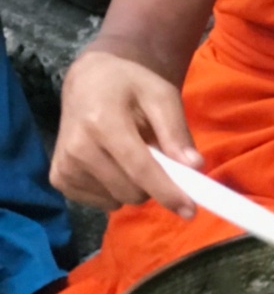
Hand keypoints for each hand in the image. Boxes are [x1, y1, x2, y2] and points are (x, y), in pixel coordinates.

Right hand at [52, 48, 202, 216]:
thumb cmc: (131, 86)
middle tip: (159, 158)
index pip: (139, 168)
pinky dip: (116, 190)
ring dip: (136, 186)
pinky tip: (114, 163)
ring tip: (131, 154)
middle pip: (130, 190)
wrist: (88, 82)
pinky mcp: (59, 179)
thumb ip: (176, 132)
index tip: (190, 210)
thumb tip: (194, 166)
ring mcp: (64, 166)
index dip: (167, 191)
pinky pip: (102, 202)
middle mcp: (77, 148)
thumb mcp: (162, 96)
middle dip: (155, 185)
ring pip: (117, 200)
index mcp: (103, 123)